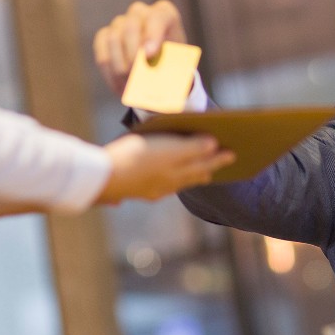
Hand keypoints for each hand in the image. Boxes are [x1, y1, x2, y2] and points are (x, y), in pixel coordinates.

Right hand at [93, 0, 187, 96]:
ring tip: (129, 86)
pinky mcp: (105, 35)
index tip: (148, 55)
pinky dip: (109, 70)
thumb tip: (153, 79)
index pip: (157, 17)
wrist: (163, 69)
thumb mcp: (178, 66)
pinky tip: (119, 87)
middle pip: (131, 26)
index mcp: (165, 14)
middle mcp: (141, 13)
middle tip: (135, 75)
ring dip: (120, 66)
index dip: (151, 35)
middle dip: (131, 53)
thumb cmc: (173, 66)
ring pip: (113, 38)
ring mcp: (121, 22)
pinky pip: (101, 49)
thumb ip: (168, 67)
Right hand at [96, 132, 235, 203]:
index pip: (204, 163)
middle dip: (207, 167)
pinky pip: (159, 185)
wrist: (102, 177)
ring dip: (191, 175)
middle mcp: (167, 184)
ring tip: (201, 172)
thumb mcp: (168, 149)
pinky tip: (168, 180)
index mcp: (178, 173)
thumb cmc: (136, 158)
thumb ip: (193, 148)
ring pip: (177, 182)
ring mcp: (151, 189)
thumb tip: (214, 145)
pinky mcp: (135, 188)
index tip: (233, 153)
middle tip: (221, 163)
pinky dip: (171, 180)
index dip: (219, 157)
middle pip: (193, 175)